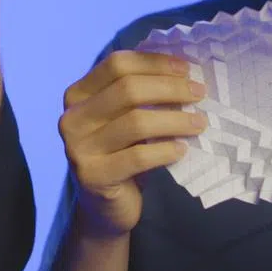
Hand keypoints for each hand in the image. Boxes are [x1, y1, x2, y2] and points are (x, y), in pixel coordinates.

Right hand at [59, 51, 206, 238]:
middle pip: (128, 89)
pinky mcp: (93, 175)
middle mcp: (72, 118)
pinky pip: (138, 156)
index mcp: (77, 95)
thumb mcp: (123, 118)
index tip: (186, 69)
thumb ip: (139, 93)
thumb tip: (183, 71)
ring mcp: (78, 147)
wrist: (104, 207)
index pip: (117, 64)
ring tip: (198, 123)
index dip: (154, 63)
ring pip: (136, 122)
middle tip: (199, 94)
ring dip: (175, 120)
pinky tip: (181, 150)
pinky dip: (165, 151)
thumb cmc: (120, 154)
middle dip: (170, 88)